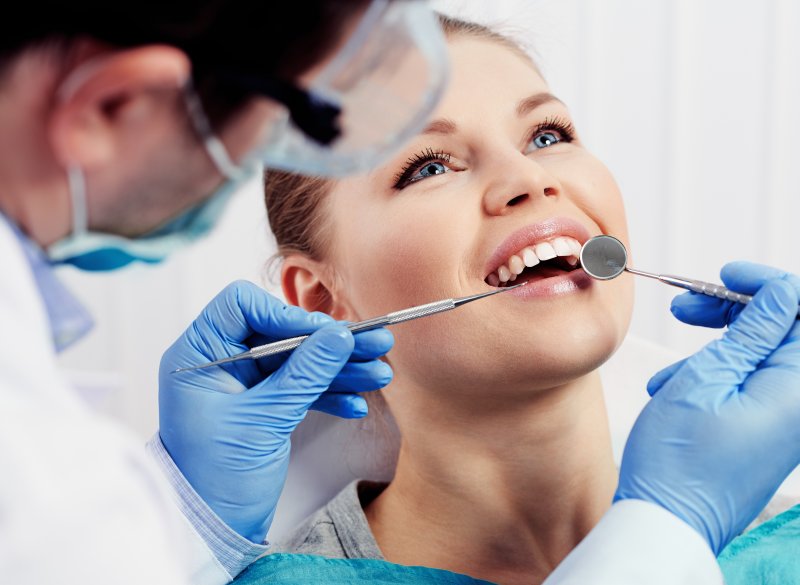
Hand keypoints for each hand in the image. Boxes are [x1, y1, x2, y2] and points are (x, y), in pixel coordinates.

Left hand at [158, 280, 393, 542]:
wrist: (212, 530)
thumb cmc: (216, 480)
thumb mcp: (263, 420)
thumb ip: (303, 374)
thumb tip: (338, 336)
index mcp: (199, 356)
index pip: (242, 306)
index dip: (285, 313)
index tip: (324, 332)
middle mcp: (220, 363)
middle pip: (280, 333)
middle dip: (328, 342)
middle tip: (372, 342)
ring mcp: (243, 384)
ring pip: (297, 360)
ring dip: (338, 367)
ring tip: (378, 372)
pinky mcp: (262, 405)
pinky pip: (299, 386)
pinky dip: (327, 392)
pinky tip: (356, 401)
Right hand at [615, 262, 799, 553]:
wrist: (668, 521)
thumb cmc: (679, 460)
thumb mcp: (705, 380)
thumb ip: (750, 333)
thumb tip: (780, 294)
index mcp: (796, 387)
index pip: (798, 311)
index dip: (764, 284)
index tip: (726, 276)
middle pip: (781, 332)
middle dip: (733, 311)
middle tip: (688, 307)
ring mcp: (786, 421)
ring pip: (760, 357)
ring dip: (715, 347)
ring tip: (671, 361)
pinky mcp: (768, 433)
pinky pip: (750, 386)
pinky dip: (713, 376)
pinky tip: (675, 387)